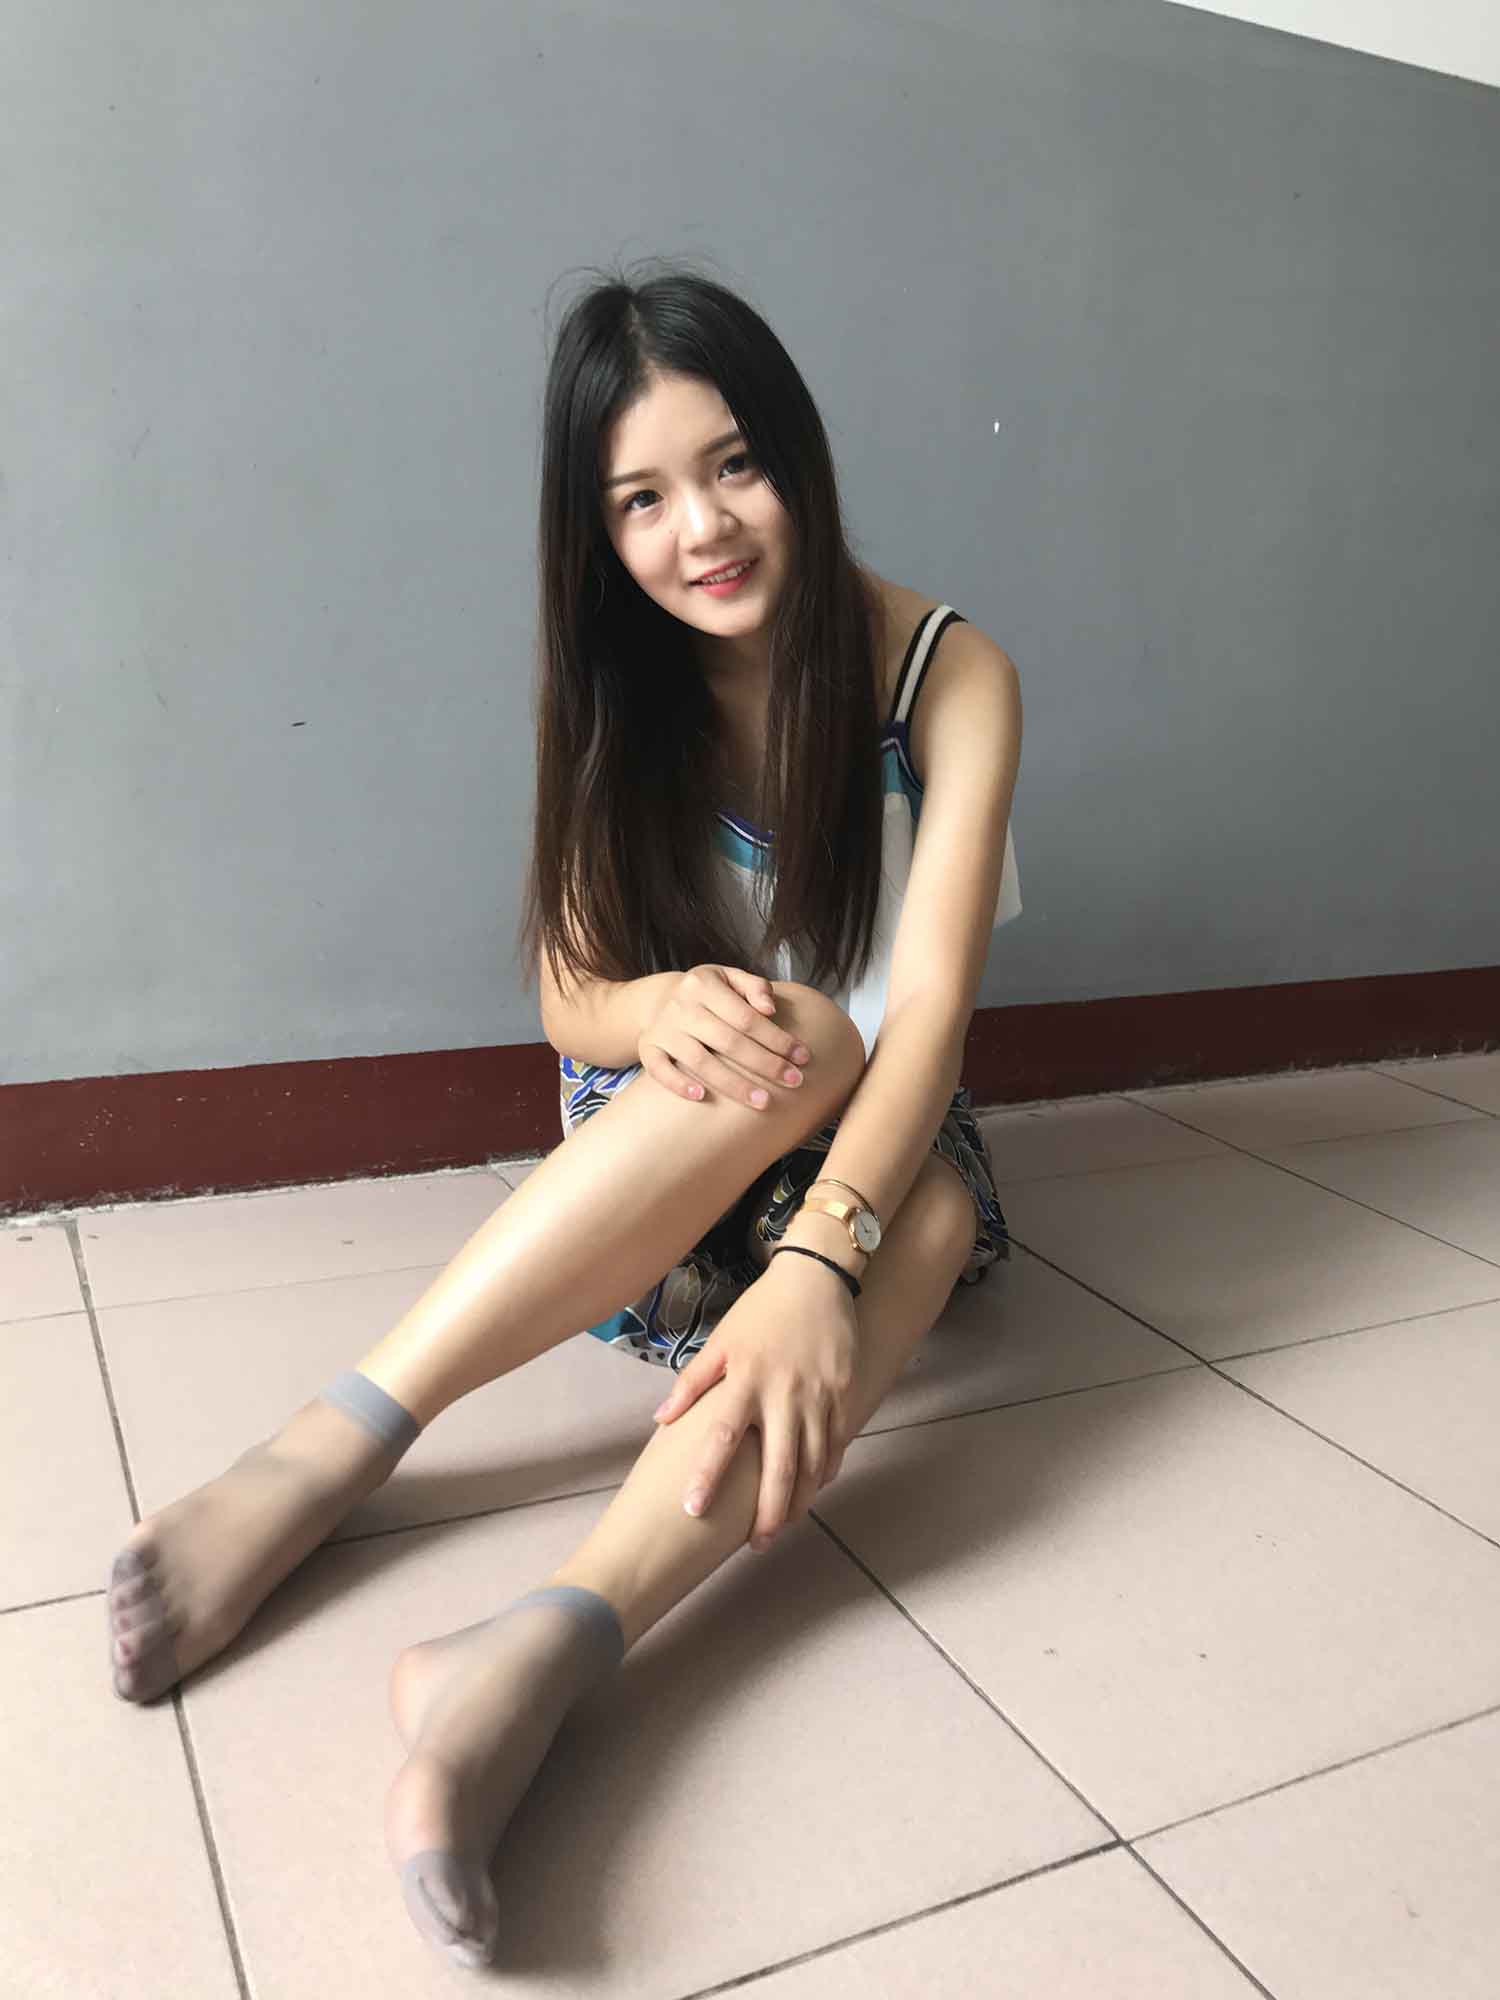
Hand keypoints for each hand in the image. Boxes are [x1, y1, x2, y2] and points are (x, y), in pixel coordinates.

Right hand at [637, 963, 811, 1111]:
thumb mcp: (730, 978)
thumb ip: (755, 987)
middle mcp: (681, 1006)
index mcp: (703, 985)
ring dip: (733, 1084)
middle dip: (765, 1064)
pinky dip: (679, 1084)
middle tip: (794, 1082)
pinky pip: (660, 1070)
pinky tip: (702, 1096)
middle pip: (729, 1042)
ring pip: (700, 1061)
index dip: (777, 1039)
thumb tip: (770, 1008)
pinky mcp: (647, 1049)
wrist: (659, 1000)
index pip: (747, 1017)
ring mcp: (662, 1029)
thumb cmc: (708, 993)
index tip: (802, 1057)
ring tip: (763, 1101)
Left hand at [651, 1253, 858, 1550]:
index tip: (692, 1509)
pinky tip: (813, 1491)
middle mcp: (784, 1393)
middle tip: (755, 1544)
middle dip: (767, 1512)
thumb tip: (661, 1420)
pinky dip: (825, 1472)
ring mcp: (819, 1396)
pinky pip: (835, 1444)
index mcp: (746, 1380)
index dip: (706, 1475)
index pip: (721, 1436)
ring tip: (780, 1527)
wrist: (816, 1279)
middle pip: (777, 1466)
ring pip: (812, 1463)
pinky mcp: (844, 1394)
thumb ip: (692, 1382)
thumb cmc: (761, 1312)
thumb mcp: (720, 1341)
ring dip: (798, 1501)